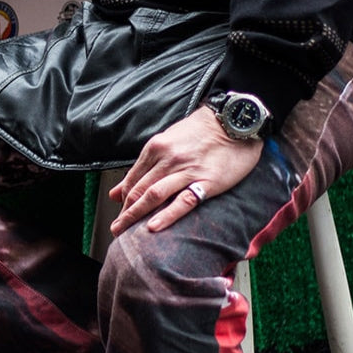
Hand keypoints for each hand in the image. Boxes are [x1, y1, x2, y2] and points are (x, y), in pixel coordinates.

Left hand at [110, 108, 263, 234]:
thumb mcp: (168, 141)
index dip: (123, 200)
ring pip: (154, 196)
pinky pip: (183, 201)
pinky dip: (166, 215)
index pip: (132, 180)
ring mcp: (187, 171)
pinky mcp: (207, 182)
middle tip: (116, 229)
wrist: (236, 121)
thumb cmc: (202, 132)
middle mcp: (168, 159)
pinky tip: (153, 227)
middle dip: (124, 212)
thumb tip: (115, 192)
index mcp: (156, 148)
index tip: (119, 214)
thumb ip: (143, 167)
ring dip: (136, 216)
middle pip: (139, 190)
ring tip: (125, 232)